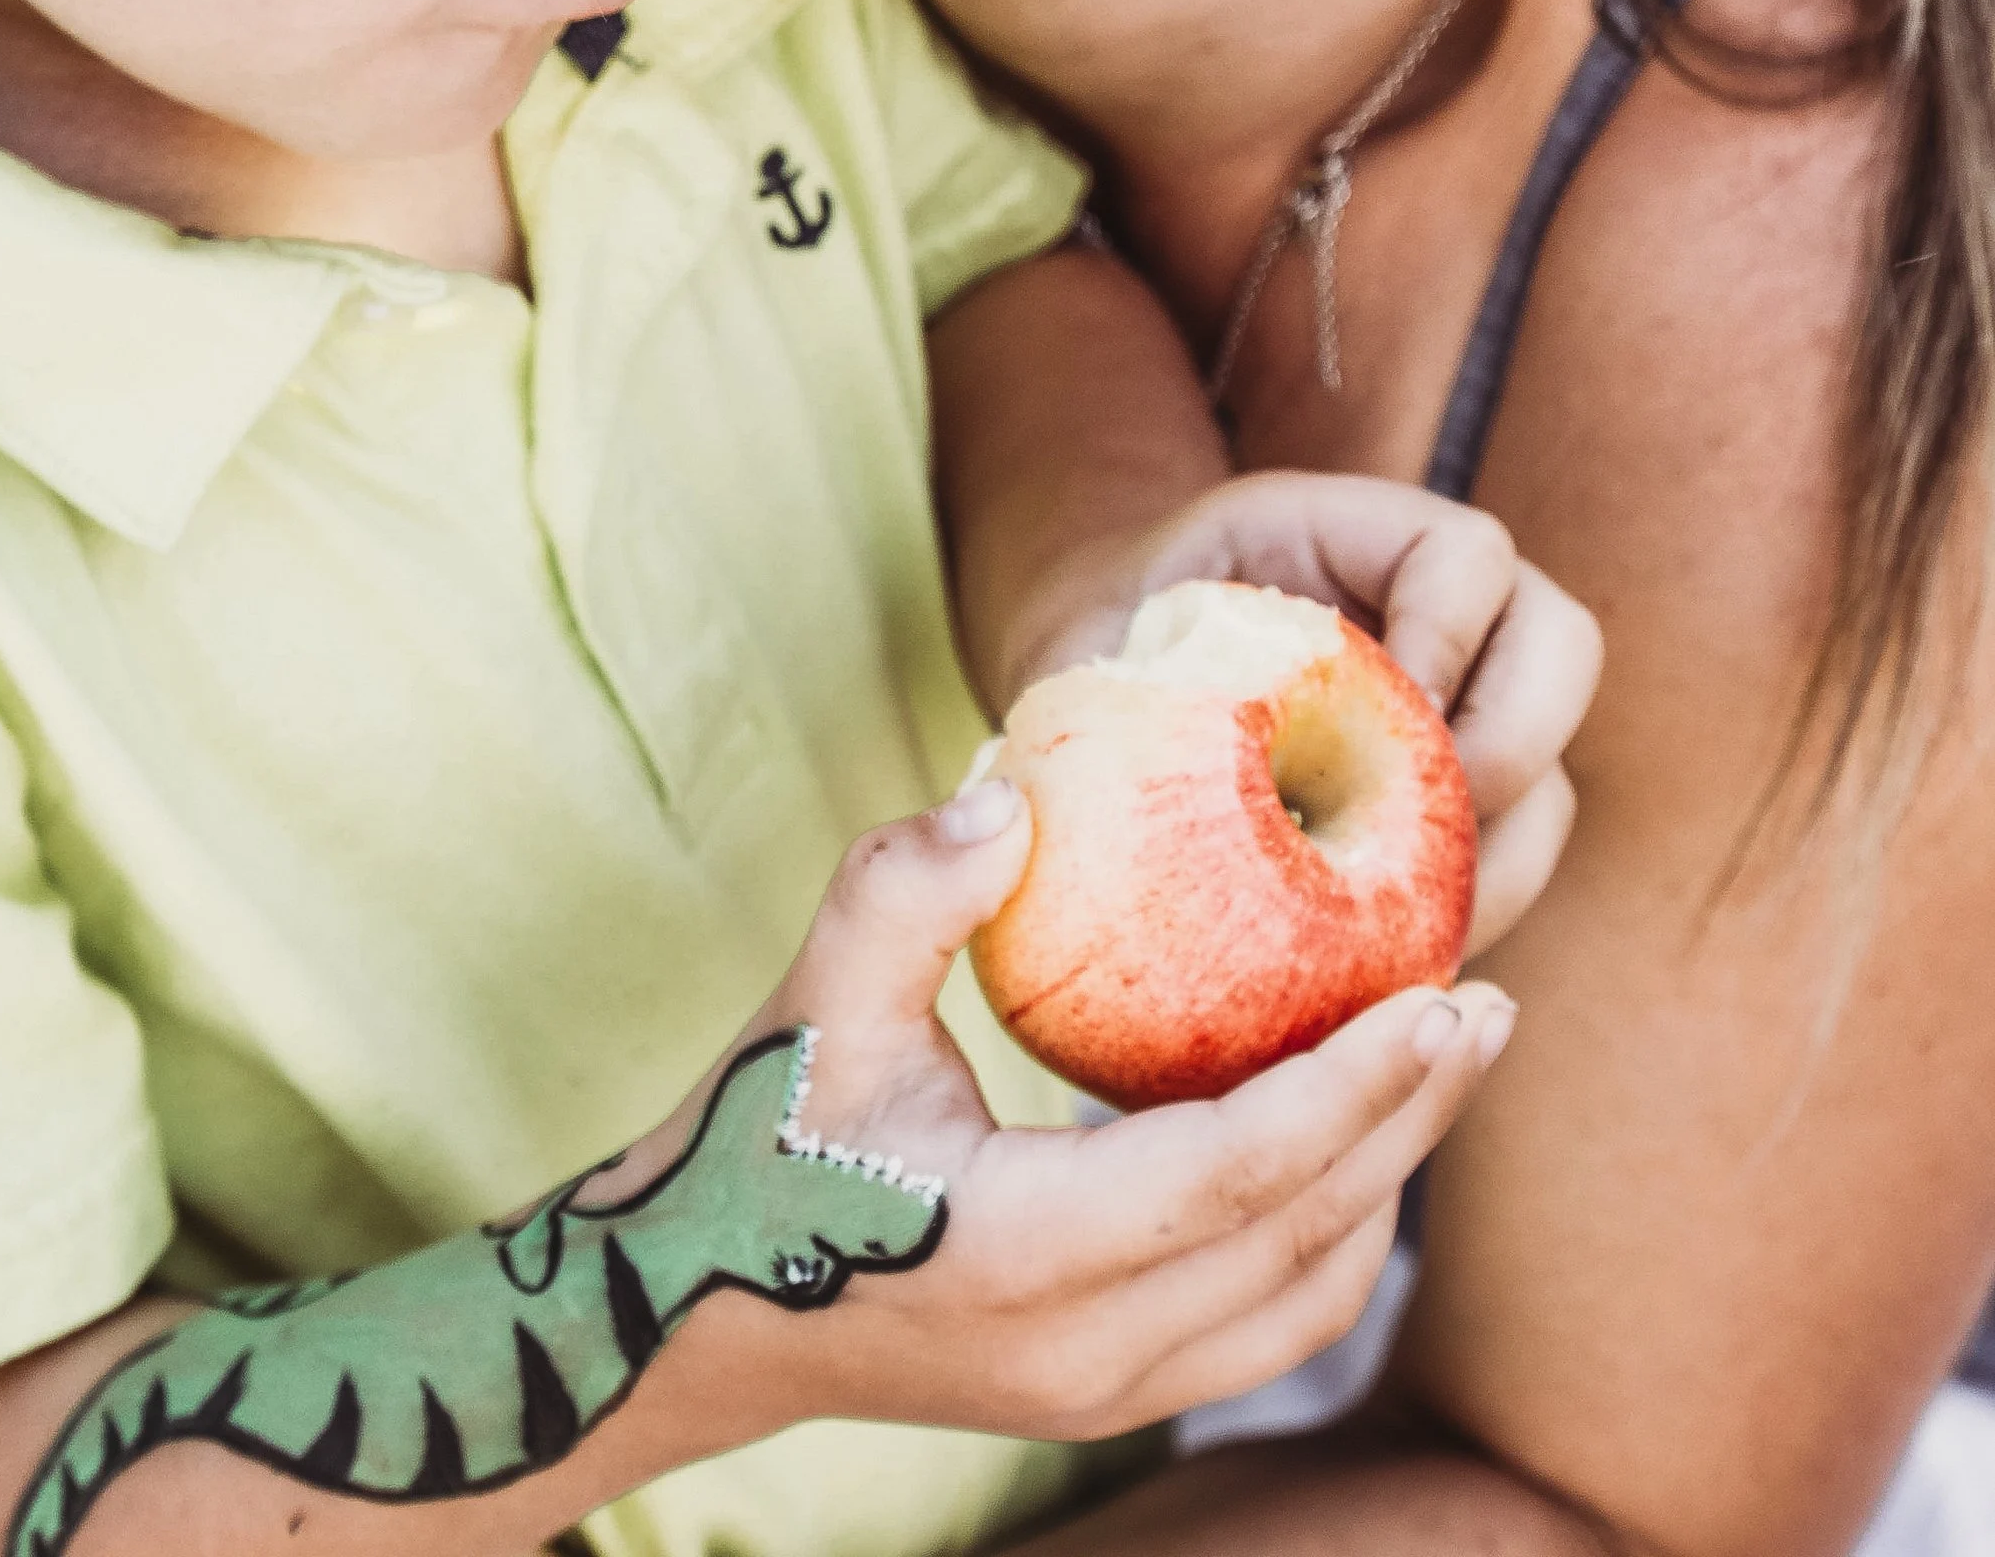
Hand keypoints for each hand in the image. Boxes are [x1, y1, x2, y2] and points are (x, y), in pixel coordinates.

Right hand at [657, 784, 1516, 1445]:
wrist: (693, 1310)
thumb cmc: (757, 1142)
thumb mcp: (812, 1003)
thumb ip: (904, 890)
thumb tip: (1016, 791)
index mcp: (1022, 1256)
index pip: (1236, 1176)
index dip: (1354, 1088)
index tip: (1444, 995)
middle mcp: (1086, 1352)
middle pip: (1304, 1238)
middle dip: (1412, 1119)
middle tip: (1488, 1001)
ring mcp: (1104, 1390)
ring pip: (1307, 1296)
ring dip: (1387, 1177)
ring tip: (1443, 1059)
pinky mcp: (1110, 1390)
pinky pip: (1273, 1324)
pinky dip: (1336, 1230)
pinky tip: (1357, 1142)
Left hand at [1017, 472, 1603, 959]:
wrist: (1114, 697)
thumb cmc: (1091, 659)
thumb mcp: (1083, 643)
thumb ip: (1075, 687)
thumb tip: (1004, 806)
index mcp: (1357, 538)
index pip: (1468, 554)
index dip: (1450, 629)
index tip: (1385, 705)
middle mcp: (1442, 616)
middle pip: (1562, 650)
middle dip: (1515, 748)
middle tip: (1423, 836)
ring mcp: (1468, 717)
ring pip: (1553, 781)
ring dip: (1499, 865)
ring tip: (1406, 940)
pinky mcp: (1459, 818)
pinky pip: (1507, 869)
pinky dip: (1464, 923)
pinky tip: (1384, 985)